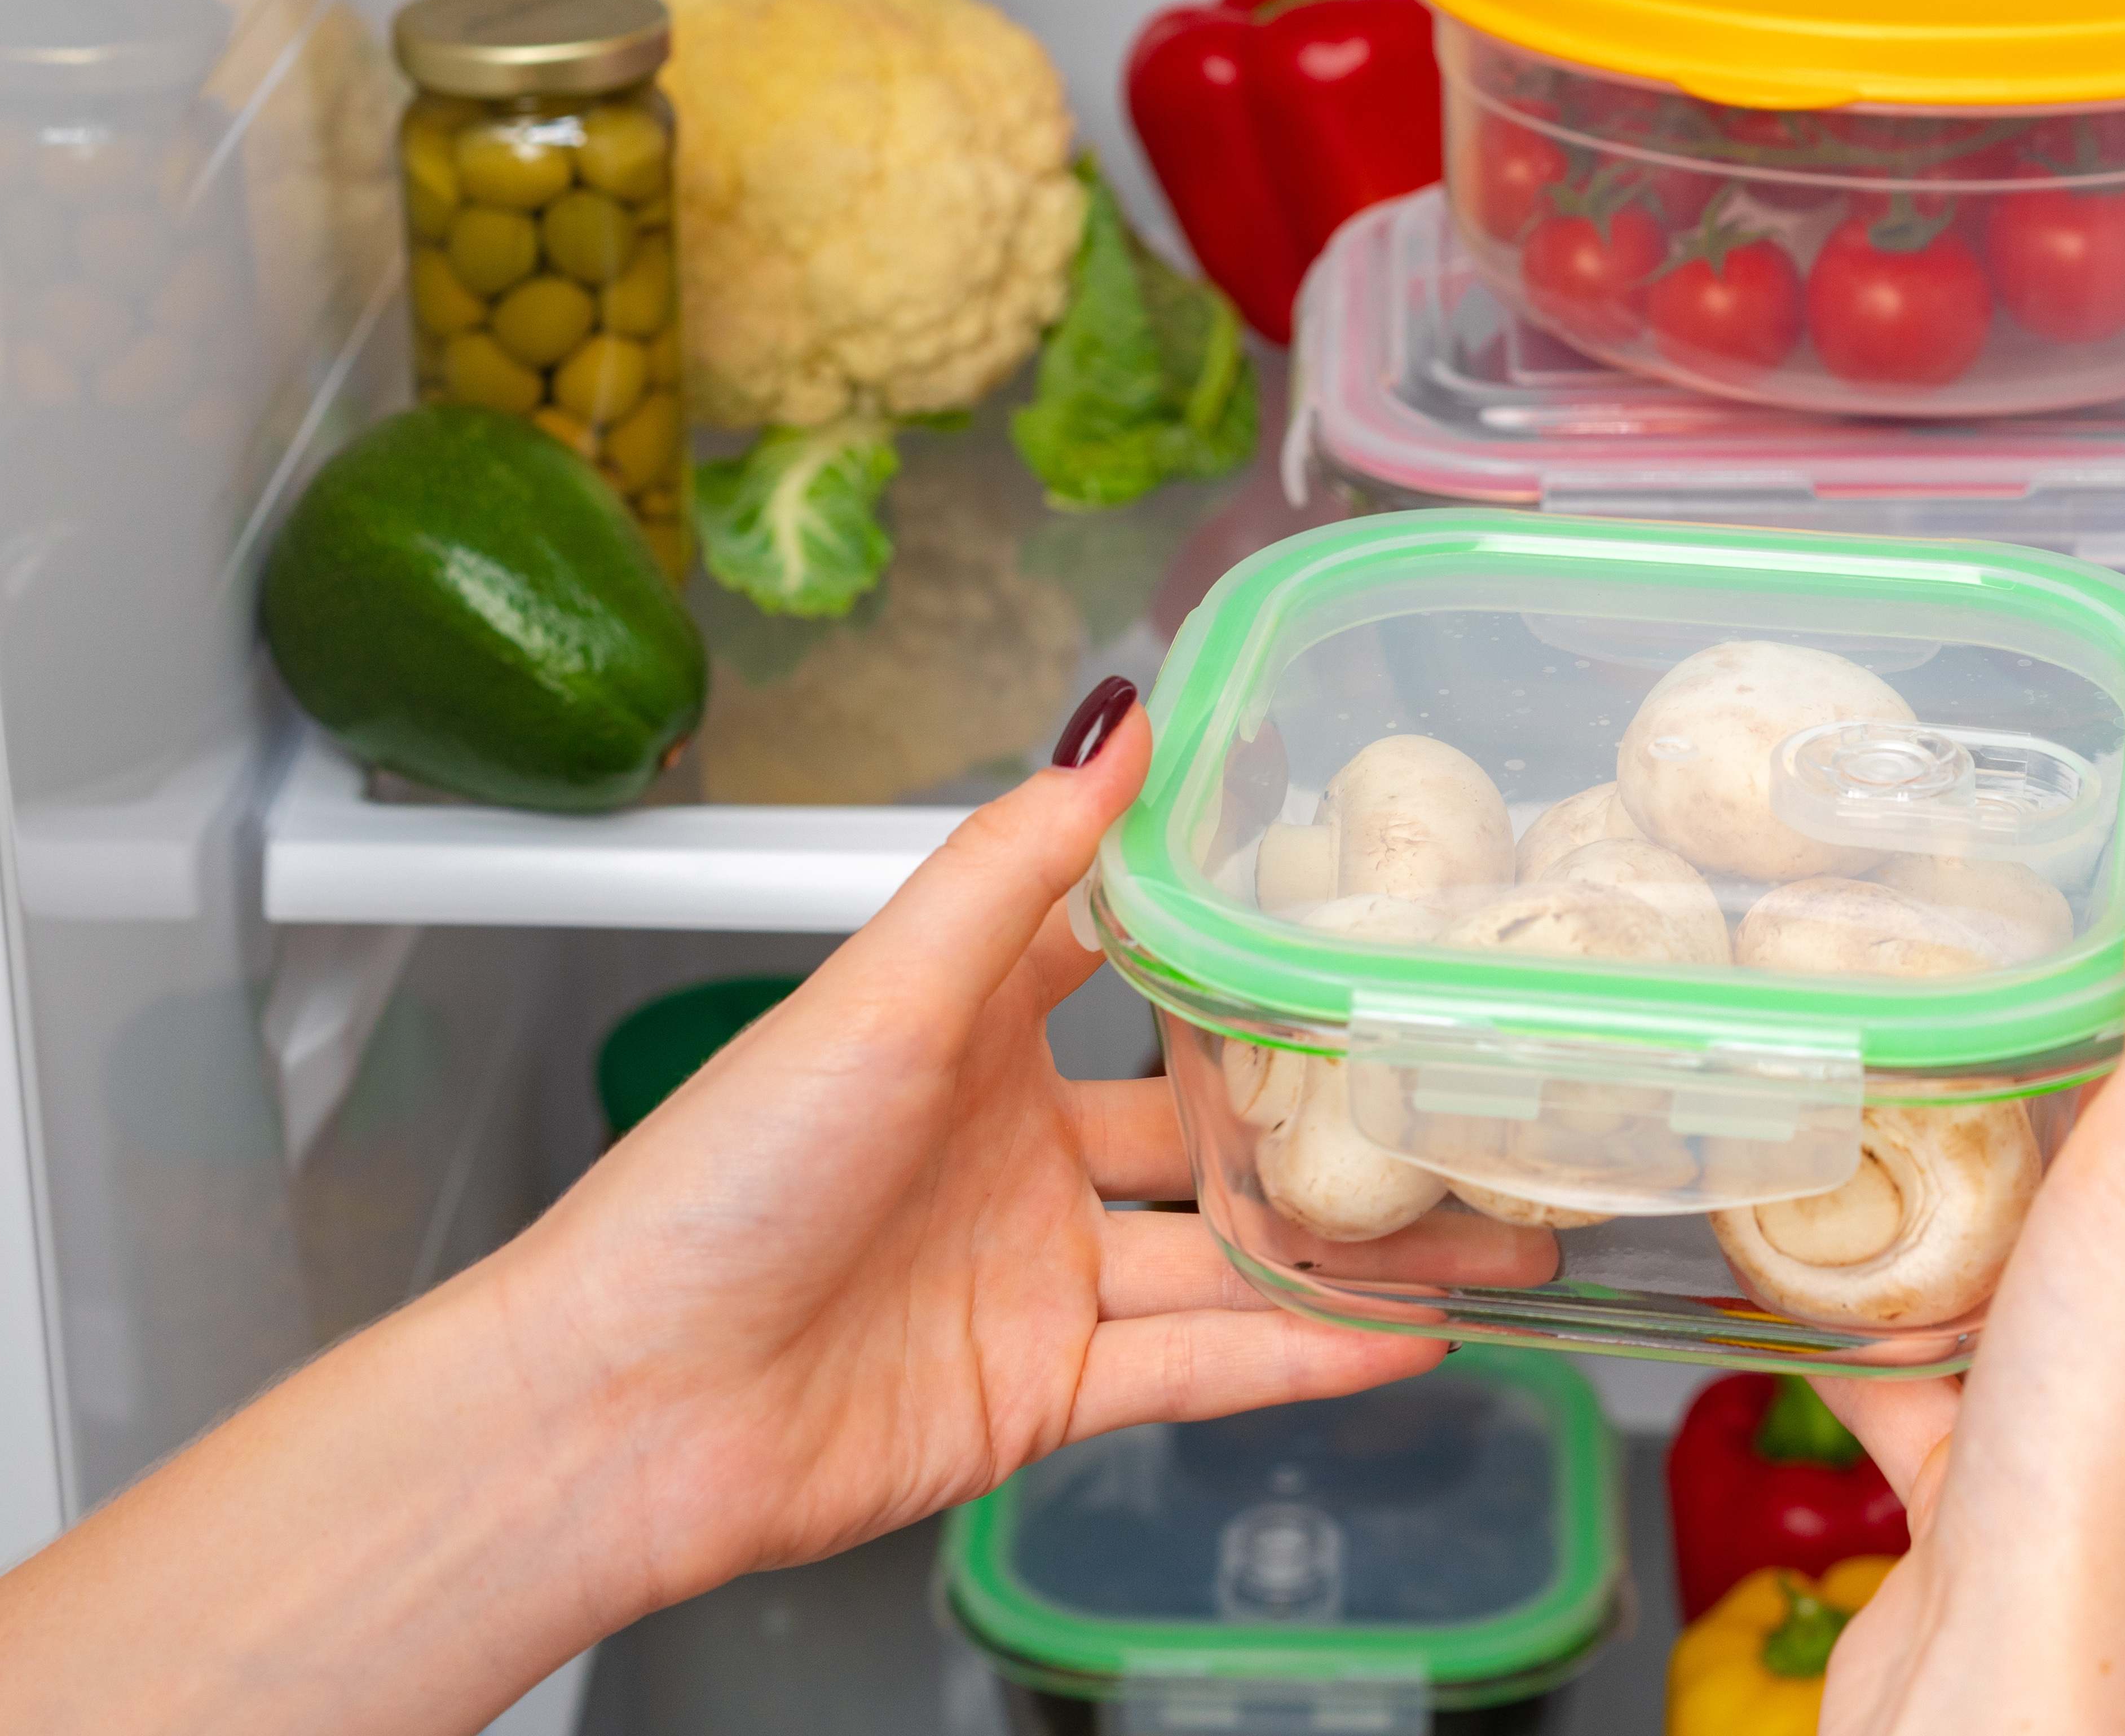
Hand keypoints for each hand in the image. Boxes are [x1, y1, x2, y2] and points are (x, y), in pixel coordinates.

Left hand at [490, 681, 1438, 1620]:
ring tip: (1500, 1232)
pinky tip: (1411, 1336)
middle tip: (1473, 1087)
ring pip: (1231, 1251)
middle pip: (1210, 1119)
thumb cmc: (717, 1184)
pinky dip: (1304, 1357)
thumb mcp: (882, 994)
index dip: (1240, 930)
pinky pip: (1201, 1365)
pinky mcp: (1042, 1391)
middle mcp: (1014, 1147)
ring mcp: (1035, 1274)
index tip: (1368, 898)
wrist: (624, 1409)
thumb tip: (1118, 714)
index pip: (1130, 957)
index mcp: (967, 1033)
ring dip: (1357, 1246)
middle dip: (1336, 1112)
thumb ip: (1017, 866)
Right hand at [1814, 788, 2124, 1735]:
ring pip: (2003, 1239)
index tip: (2062, 871)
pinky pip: (1914, 1344)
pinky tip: (1794, 1258)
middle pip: (2106, 1137)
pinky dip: (1857, 1300)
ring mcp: (2086, 1395)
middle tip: (1914, 964)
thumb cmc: (2108, 1467)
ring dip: (1925, 1175)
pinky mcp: (1981, 1462)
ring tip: (1841, 1088)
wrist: (2007, 1687)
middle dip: (2010, 1055)